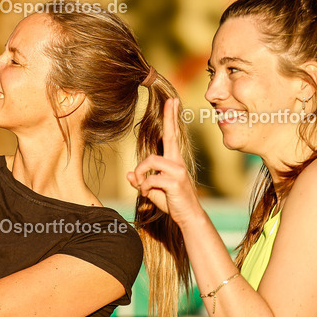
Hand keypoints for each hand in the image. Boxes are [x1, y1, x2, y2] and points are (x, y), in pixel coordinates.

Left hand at [126, 97, 199, 224]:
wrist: (188, 217)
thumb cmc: (172, 202)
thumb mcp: (152, 191)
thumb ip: (141, 182)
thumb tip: (128, 175)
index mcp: (173, 161)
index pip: (171, 136)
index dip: (171, 119)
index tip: (173, 102)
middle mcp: (177, 162)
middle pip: (170, 135)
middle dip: (169, 117)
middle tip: (172, 100)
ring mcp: (177, 171)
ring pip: (150, 160)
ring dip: (141, 173)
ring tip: (142, 186)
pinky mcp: (175, 181)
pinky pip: (150, 178)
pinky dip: (144, 187)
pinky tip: (147, 194)